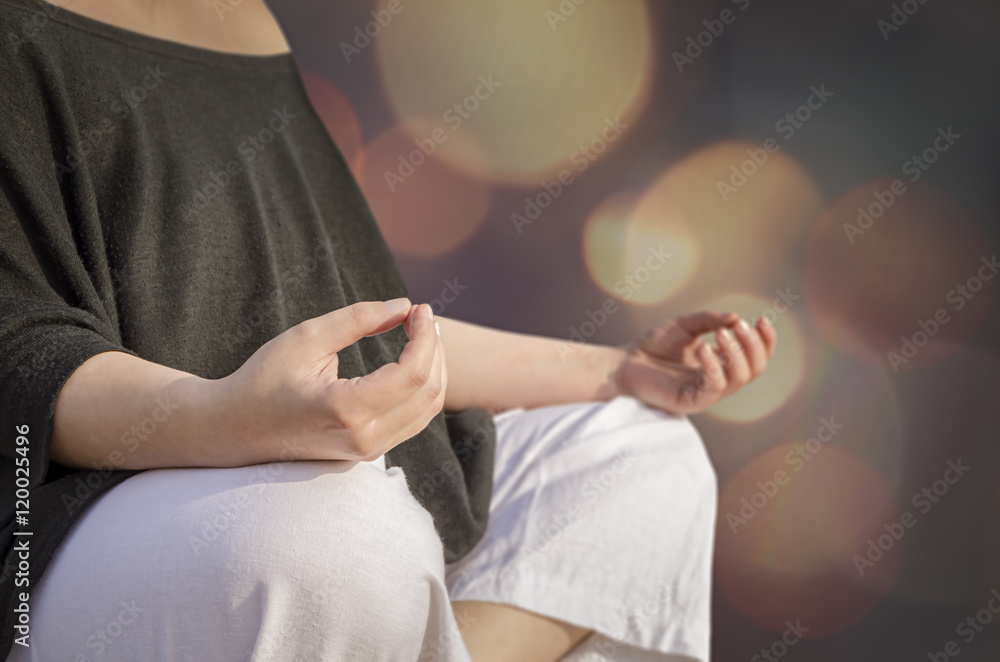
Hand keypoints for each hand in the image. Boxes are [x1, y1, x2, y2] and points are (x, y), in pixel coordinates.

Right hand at [213, 298, 446, 463]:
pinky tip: (412, 359)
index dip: (425, 337)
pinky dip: (422, 388)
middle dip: (435, 349)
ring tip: (423, 333)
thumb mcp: (306, 338)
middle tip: (422, 316)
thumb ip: (357, 319)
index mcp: (348, 410)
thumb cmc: (264, 379)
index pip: (413, 374)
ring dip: (434, 369)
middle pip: (429, 393)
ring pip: (427, 410)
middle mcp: (365, 438)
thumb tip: (403, 306)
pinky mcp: (368, 452)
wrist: (235, 429)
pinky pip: (414, 420)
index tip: (419, 308)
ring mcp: (368, 451)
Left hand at [613, 311, 775, 414]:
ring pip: (739, 379)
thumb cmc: (655, 345)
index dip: (765, 341)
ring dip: (736, 354)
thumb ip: (709, 320)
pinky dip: (714, 366)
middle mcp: (719, 381)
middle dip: (752, 346)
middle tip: (737, 326)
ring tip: (721, 334)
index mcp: (723, 364)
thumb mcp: (685, 324)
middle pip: (754, 369)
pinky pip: (713, 388)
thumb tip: (735, 317)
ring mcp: (706, 394)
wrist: (624, 362)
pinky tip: (704, 347)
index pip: (756, 358)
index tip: (762, 319)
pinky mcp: (691, 403)